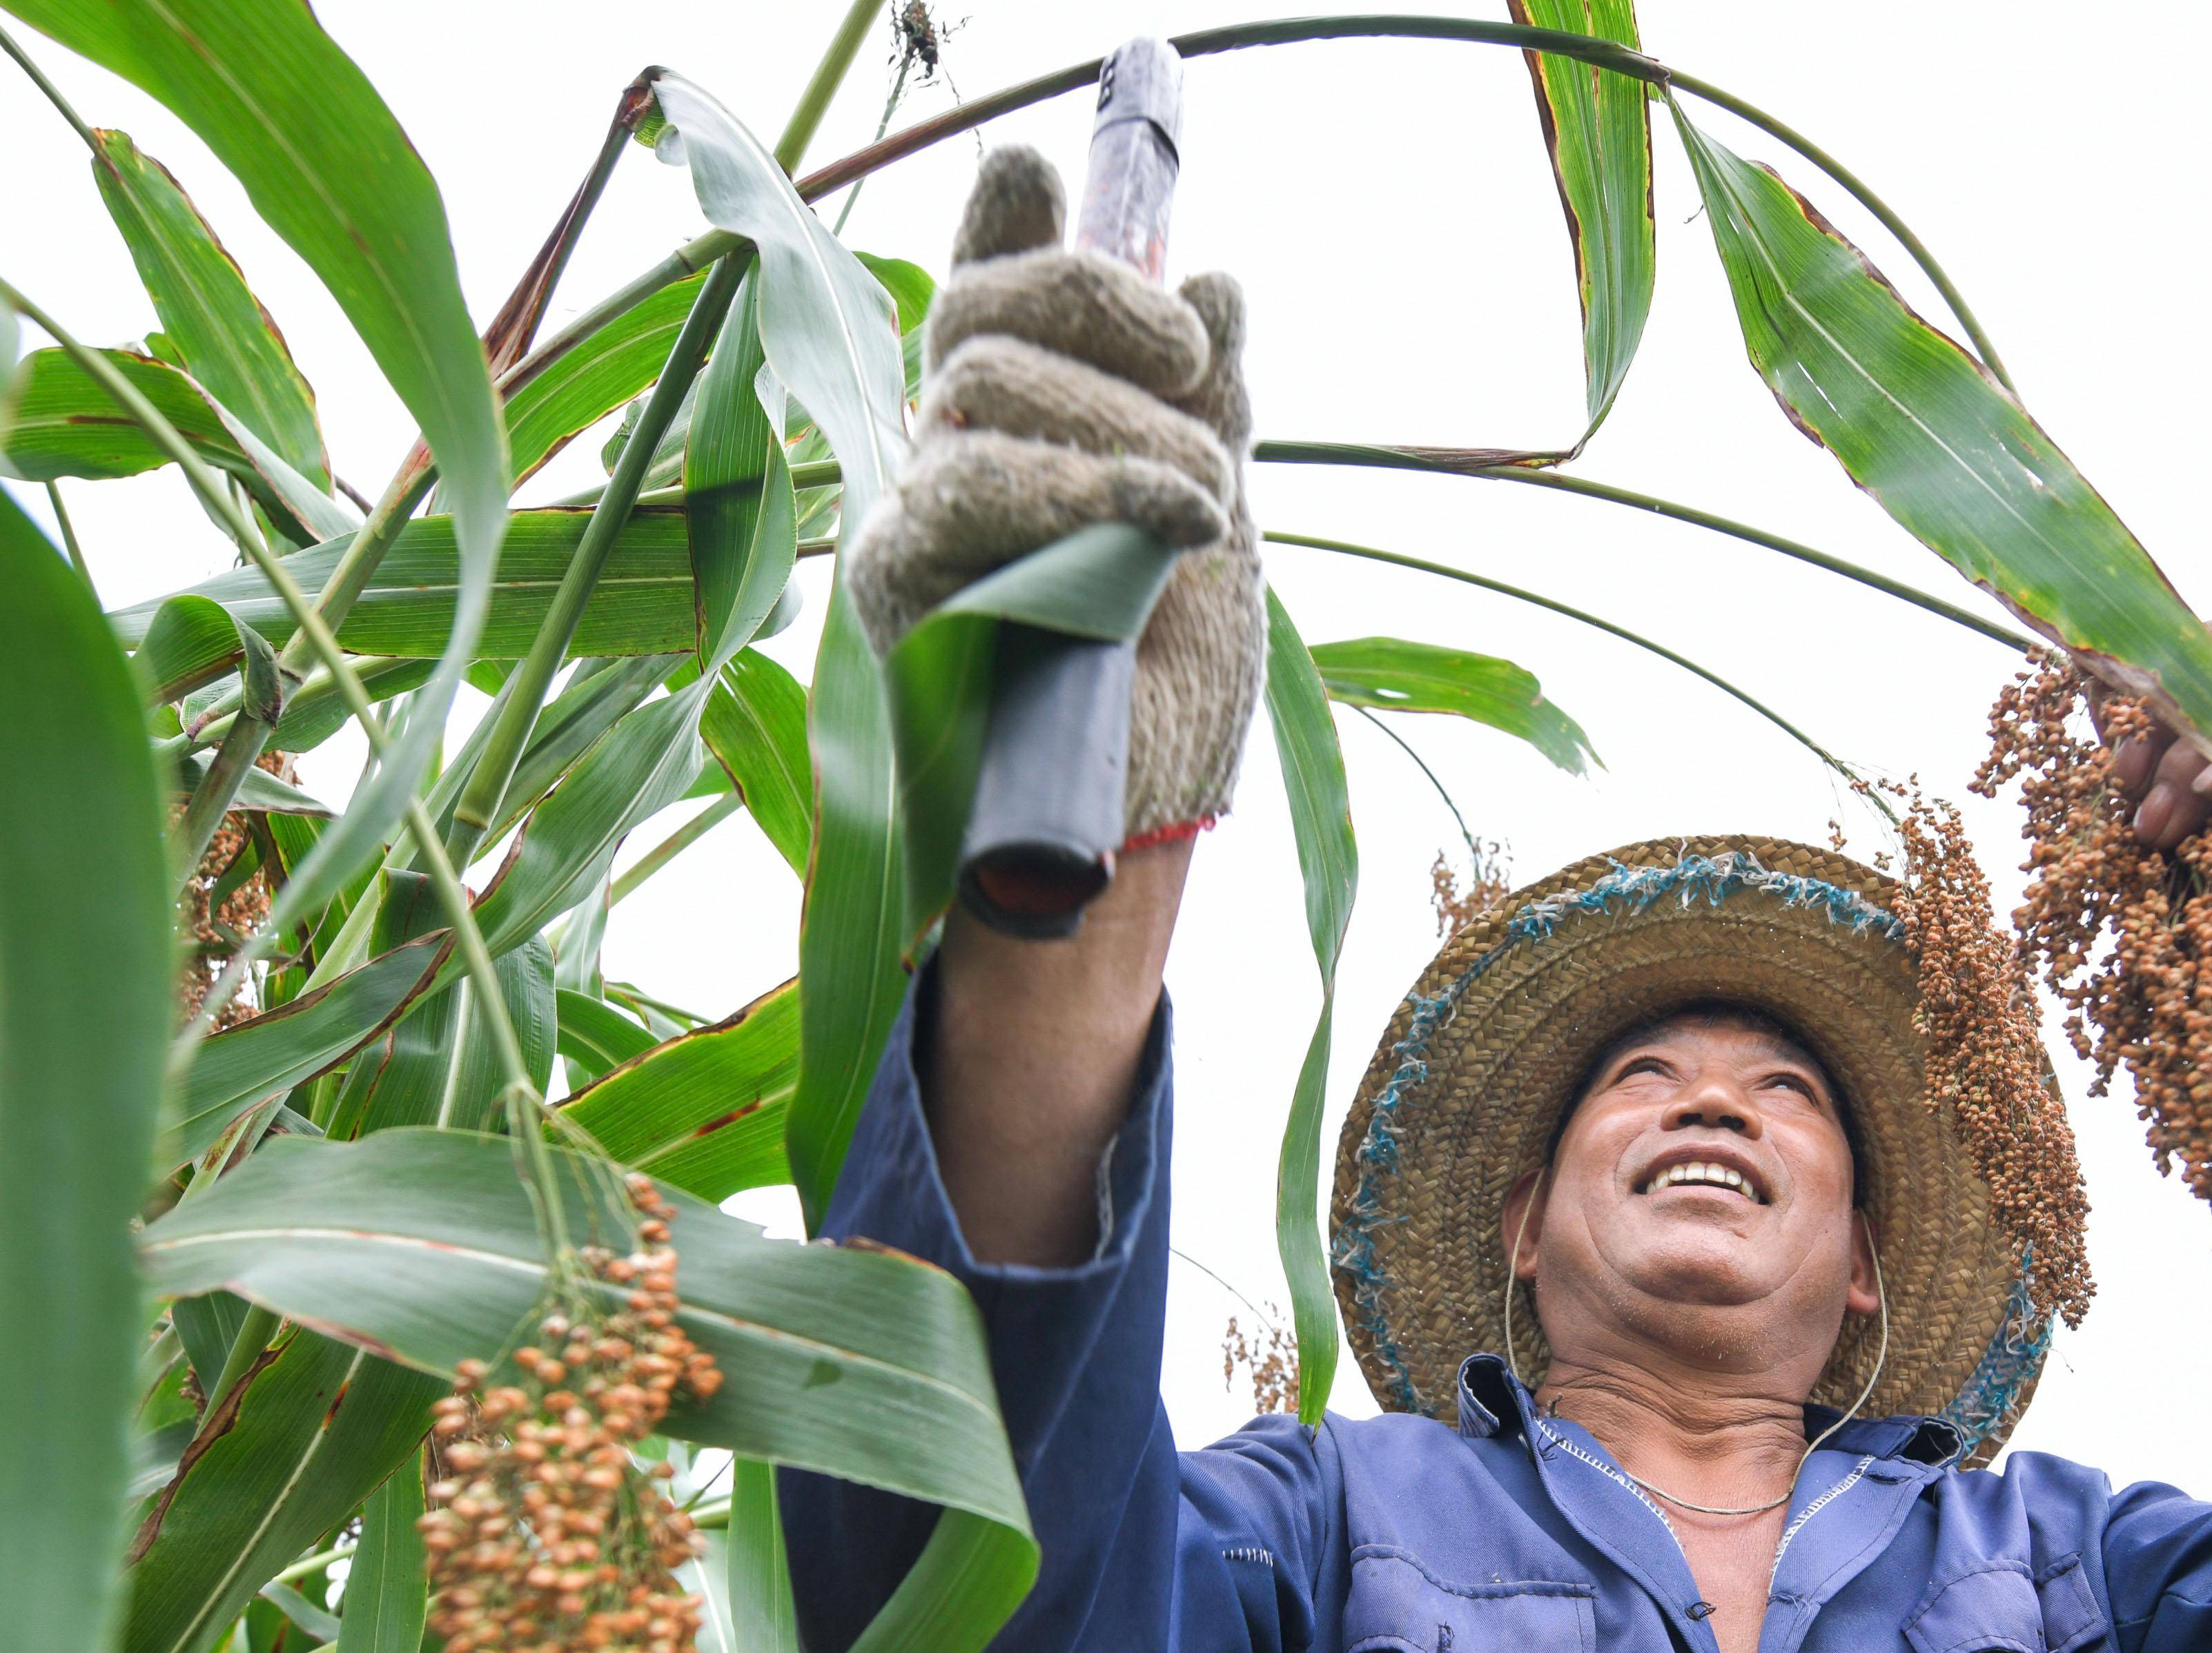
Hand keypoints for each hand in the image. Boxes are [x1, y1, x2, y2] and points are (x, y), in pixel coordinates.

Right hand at [843, 144, 1265, 844]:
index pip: (990, 290)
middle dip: (1103, 303)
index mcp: (1024, 434)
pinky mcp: (898, 584)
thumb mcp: (1216, 527)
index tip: (1041, 168)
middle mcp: (951, 456)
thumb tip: (1218, 276)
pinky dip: (1093, 483)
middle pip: (980, 306)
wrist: (1137, 830)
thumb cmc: (1166, 696)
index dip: (1005, 223)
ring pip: (985, 380)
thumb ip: (1206, 406)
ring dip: (1125, 423)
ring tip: (1203, 507)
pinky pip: (976, 484)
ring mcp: (917, 515)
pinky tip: (1179, 515)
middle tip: (1197, 360)